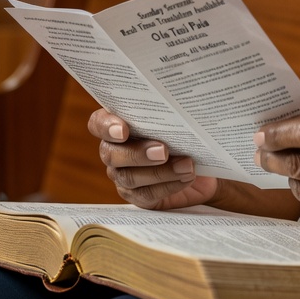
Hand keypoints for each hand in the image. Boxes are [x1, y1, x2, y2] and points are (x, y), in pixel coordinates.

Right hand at [88, 109, 218, 209]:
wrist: (201, 166)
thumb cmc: (187, 135)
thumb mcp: (182, 122)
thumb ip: (172, 115)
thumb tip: (182, 103)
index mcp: (119, 125)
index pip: (98, 123)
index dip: (105, 127)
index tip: (124, 131)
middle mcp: (115, 151)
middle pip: (111, 154)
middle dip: (138, 154)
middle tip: (163, 151)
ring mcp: (123, 176)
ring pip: (129, 177)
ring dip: (160, 172)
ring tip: (186, 166)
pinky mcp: (137, 196)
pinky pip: (146, 194)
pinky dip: (168, 186)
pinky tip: (186, 178)